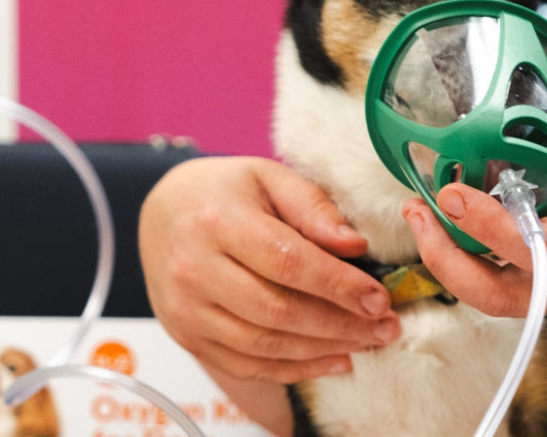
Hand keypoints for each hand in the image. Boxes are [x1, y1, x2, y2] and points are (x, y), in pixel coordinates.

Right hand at [139, 156, 399, 382]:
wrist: (161, 213)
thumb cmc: (222, 192)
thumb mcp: (267, 177)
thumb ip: (312, 207)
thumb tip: (354, 246)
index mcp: (217, 221)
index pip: (286, 261)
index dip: (337, 284)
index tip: (379, 297)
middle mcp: (195, 269)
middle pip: (276, 310)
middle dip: (340, 324)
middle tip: (385, 326)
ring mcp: (187, 309)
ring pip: (264, 345)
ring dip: (323, 350)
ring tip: (367, 342)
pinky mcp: (188, 336)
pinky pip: (246, 365)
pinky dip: (294, 369)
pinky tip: (332, 359)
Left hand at [404, 74, 546, 343]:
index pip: (534, 247)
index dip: (482, 223)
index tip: (446, 191)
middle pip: (500, 295)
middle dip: (445, 260)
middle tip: (416, 211)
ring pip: (509, 300)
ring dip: (463, 264)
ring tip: (434, 215)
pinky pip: (531, 293)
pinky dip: (495, 265)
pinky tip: (483, 225)